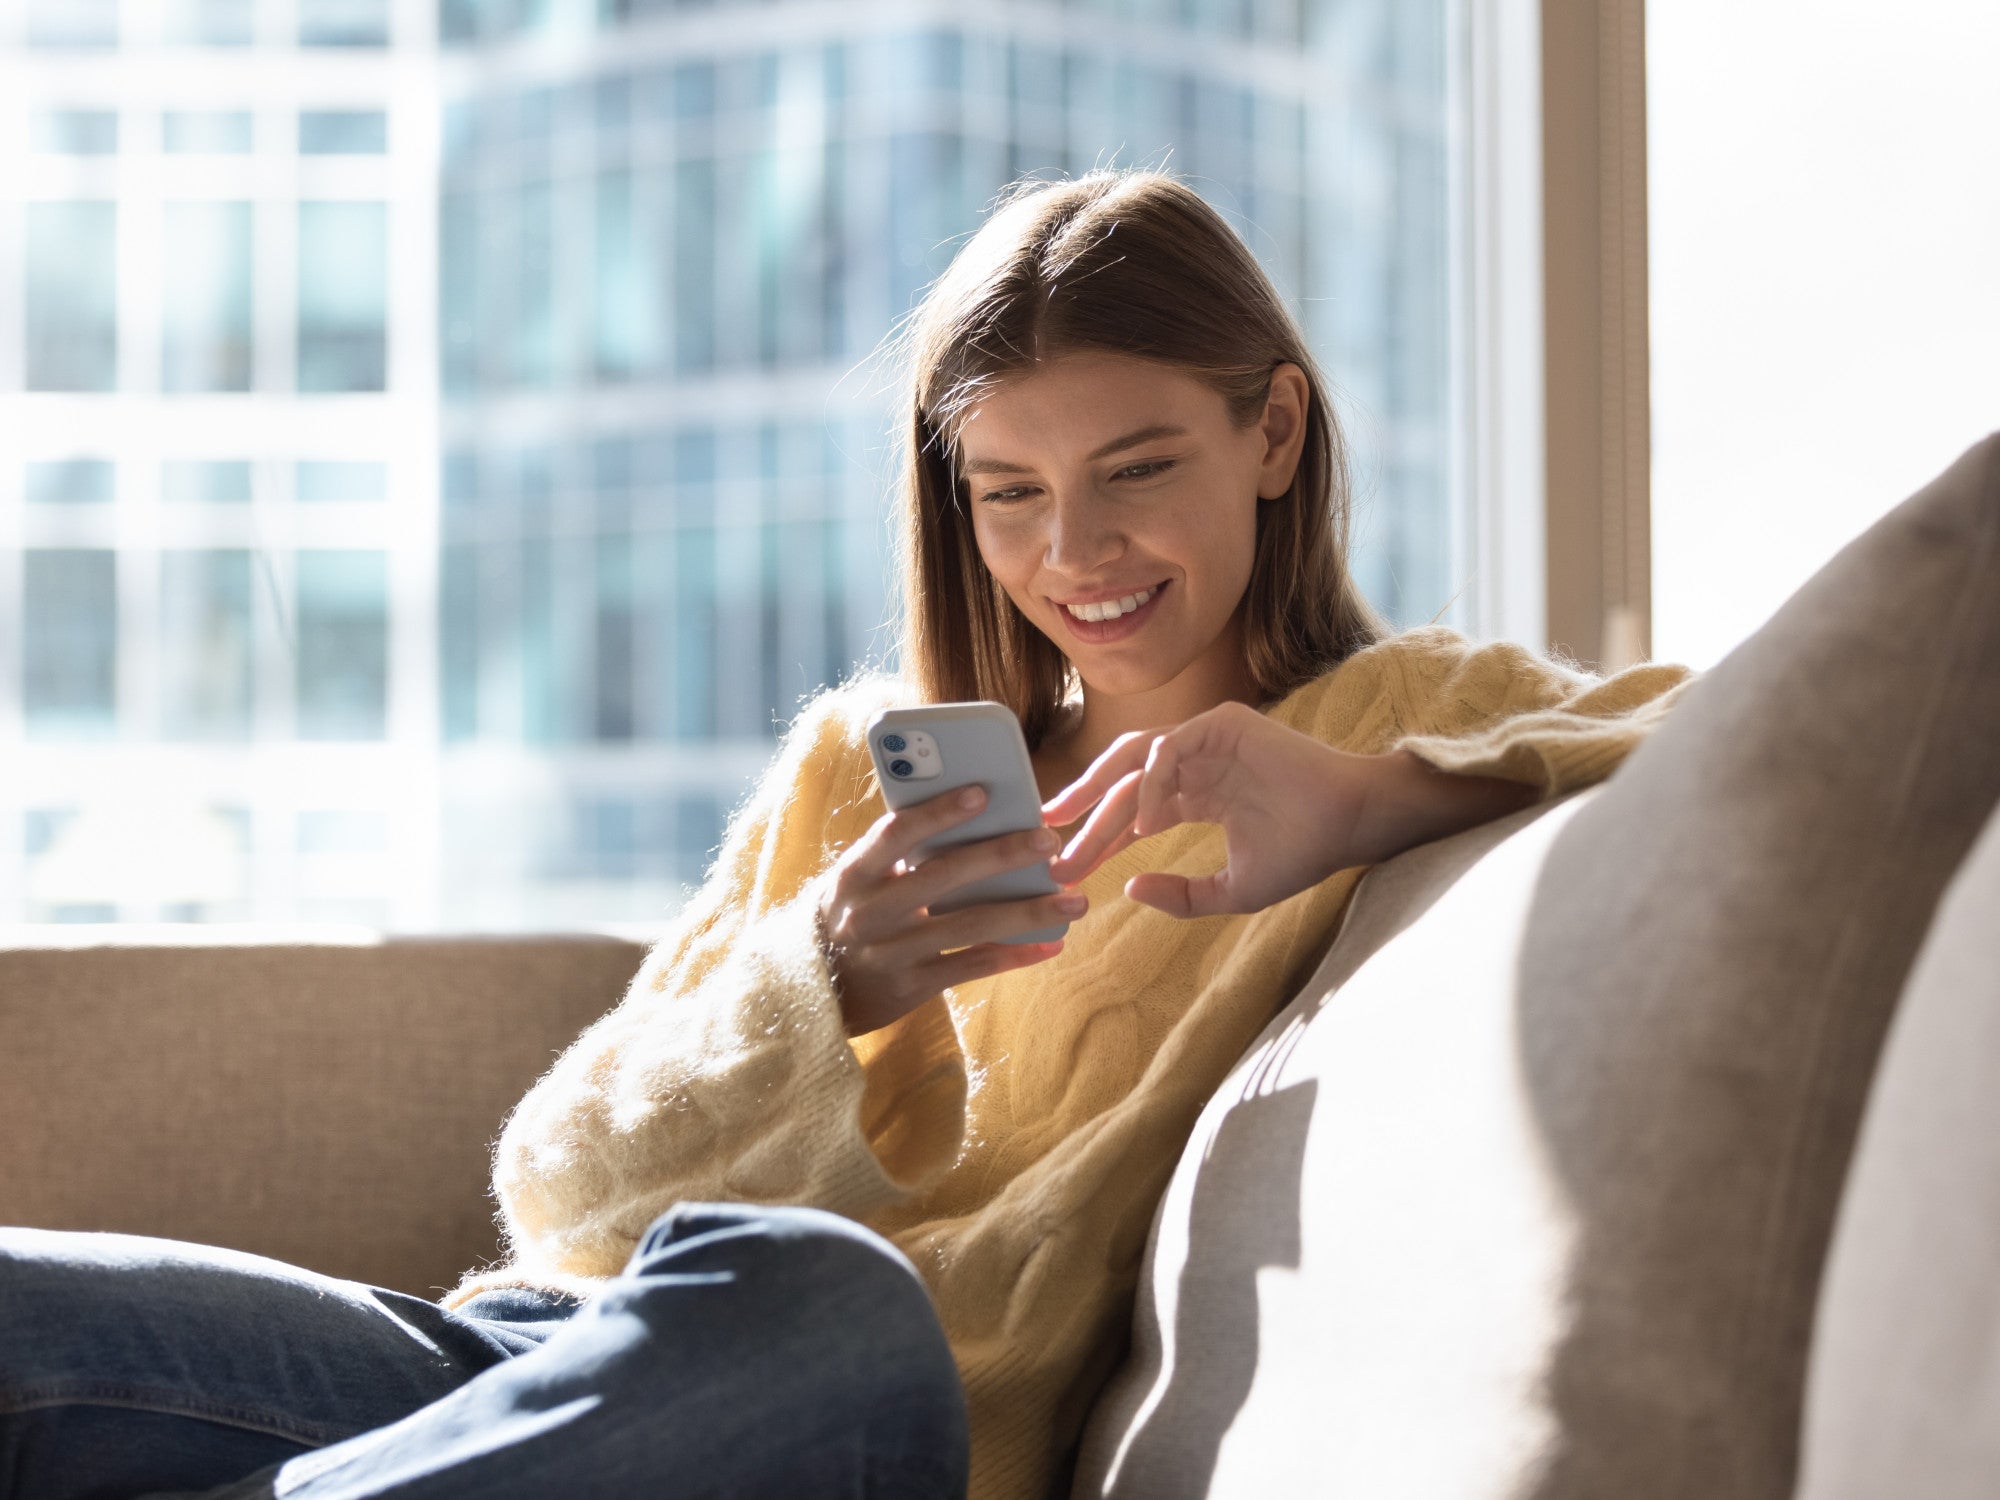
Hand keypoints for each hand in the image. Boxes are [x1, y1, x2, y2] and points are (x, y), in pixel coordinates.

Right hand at [817, 784, 1089, 1037]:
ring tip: (1074, 900)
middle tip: (1050, 841)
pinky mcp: (911, 988)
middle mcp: (871, 912)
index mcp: (855, 873)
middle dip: (1002, 856)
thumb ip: (899, 853)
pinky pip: (972, 967)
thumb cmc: (847, 914)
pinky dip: (1015, 954)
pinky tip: (1051, 944)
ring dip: (1027, 912)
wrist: (810, 989)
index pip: (896, 833)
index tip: (982, 792)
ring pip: (969, 927)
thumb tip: (972, 816)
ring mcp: (891, 953)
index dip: (938, 812)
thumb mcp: (856, 879)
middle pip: (944, 877)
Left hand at [1041, 701, 1367, 917]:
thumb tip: (1129, 889)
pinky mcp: (1225, 723)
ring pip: (1136, 758)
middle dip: (1082, 807)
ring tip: (1072, 824)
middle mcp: (1197, 762)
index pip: (1131, 810)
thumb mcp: (1231, 890)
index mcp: (1197, 794)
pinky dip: (1151, 783)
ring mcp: (1209, 739)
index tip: (1065, 866)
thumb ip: (1182, 895)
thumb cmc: (1301, 855)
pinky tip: (1142, 824)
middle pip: (1122, 779)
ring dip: (1100, 791)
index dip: (1096, 836)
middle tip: (1046, 837)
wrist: (1349, 826)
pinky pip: (1171, 747)